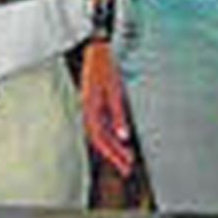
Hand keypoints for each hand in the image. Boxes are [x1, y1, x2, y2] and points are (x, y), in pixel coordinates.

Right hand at [80, 40, 137, 176]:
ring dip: (114, 146)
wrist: (96, 49)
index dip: (112, 154)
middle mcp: (89, 112)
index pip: (100, 139)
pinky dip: (112, 135)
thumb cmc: (105, 67)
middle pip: (101, 140)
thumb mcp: (115, 90)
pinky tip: (121, 140)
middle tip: (127, 169)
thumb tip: (124, 136)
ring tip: (127, 158)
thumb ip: (119, 114)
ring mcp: (92, 109)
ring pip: (102, 134)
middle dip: (114, 155)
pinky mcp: (96, 105)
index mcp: (91, 110)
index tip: (124, 164)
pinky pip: (103, 125)